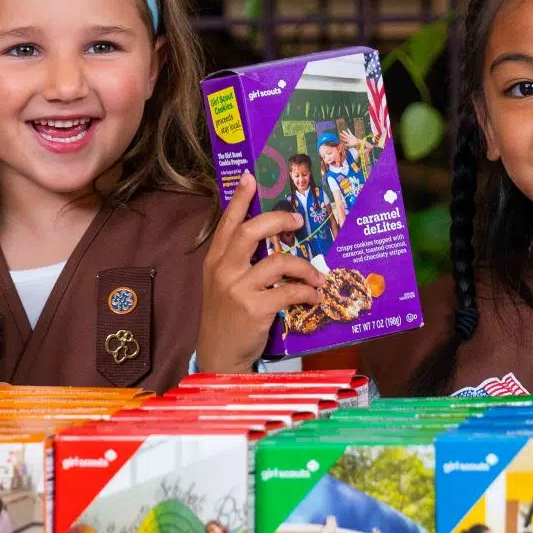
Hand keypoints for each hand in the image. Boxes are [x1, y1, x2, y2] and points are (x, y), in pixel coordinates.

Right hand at [194, 189, 324, 371]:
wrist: (219, 355)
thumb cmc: (225, 317)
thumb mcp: (221, 285)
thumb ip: (237, 261)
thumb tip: (268, 238)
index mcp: (215, 261)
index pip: (227, 223)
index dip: (239, 199)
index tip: (250, 176)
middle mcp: (223, 271)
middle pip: (250, 232)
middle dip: (278, 220)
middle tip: (298, 219)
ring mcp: (238, 289)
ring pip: (278, 262)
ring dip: (304, 267)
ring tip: (318, 276)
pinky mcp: (254, 308)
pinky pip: (288, 291)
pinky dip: (306, 292)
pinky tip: (314, 296)